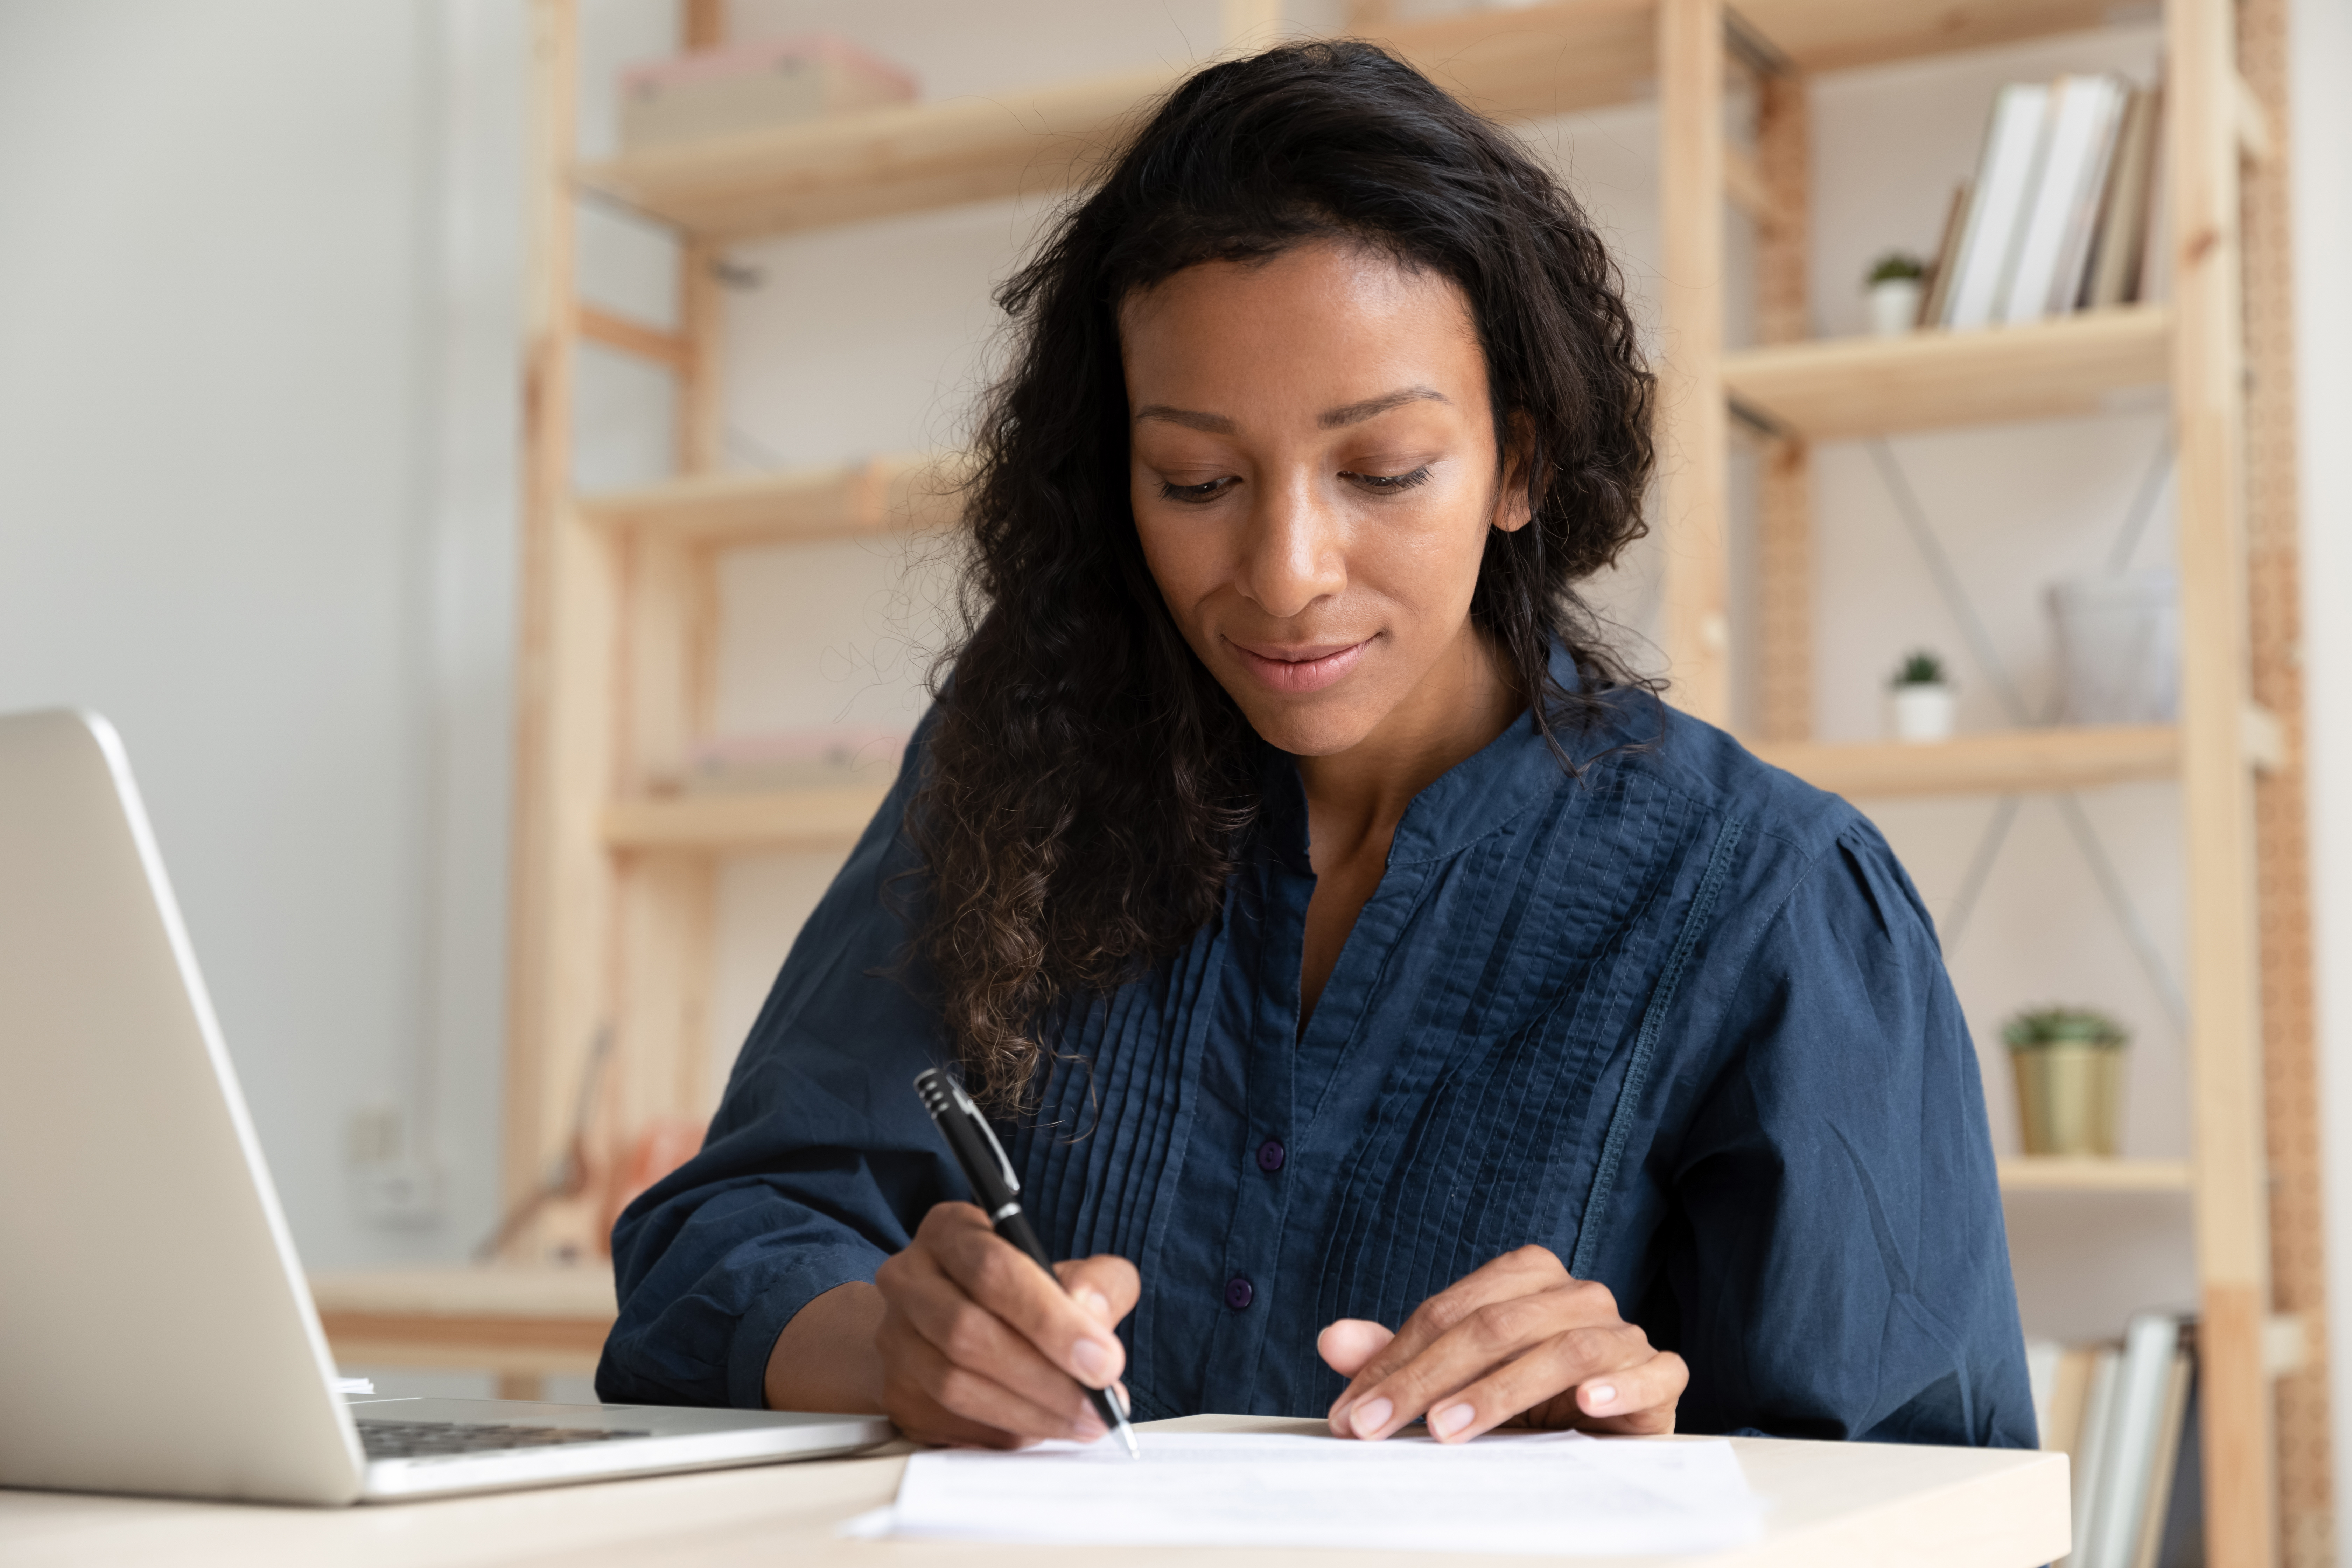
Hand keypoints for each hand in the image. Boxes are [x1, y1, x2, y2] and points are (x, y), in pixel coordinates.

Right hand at [871, 1201, 1138, 1448]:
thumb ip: (1098, 1284)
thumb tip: (1093, 1313)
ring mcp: (894, 1338)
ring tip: (1083, 1423)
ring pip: (955, 1385)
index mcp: (950, 1232)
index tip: (1105, 1360)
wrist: (951, 1325)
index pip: (993, 1270)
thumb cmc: (1020, 1294)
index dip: (1050, 1319)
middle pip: (968, 1333)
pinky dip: (1005, 1431)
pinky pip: (950, 1422)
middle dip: (1045, 1377)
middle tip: (1099, 1405)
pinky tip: (1044, 1428)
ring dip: (1029, 1412)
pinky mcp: (896, 1392)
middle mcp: (909, 1279)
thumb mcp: (1069, 1270)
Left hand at [1318, 1245, 1684, 1441]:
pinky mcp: (1661, 1375)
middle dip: (1430, 1379)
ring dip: (1501, 1391)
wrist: (1608, 1426)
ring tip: (1451, 1429)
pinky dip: (1619, 1386)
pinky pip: (1651, 1372)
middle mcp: (1577, 1294)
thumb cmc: (1526, 1395)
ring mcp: (1623, 1332)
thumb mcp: (1458, 1378)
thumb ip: (1400, 1357)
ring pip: (1563, 1348)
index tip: (1353, 1412)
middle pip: (1496, 1326)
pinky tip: (1587, 1405)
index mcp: (1527, 1277)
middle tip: (1384, 1425)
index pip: (1449, 1311)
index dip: (1395, 1361)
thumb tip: (1333, 1340)